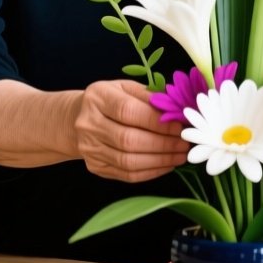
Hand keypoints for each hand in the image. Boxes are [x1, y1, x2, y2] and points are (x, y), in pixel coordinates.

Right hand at [73, 80, 189, 182]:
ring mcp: (89, 148)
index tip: (179, 126)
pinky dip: (150, 172)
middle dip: (162, 144)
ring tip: (180, 156)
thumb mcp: (126, 88)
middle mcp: (89, 123)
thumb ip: (150, 96)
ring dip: (160, 160)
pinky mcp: (95, 166)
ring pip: (128, 161)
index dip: (157, 122)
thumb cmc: (110, 100)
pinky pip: (126, 174)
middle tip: (184, 144)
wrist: (77, 119)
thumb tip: (178, 112)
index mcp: (98, 98)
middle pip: (128, 139)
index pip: (128, 111)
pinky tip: (166, 165)